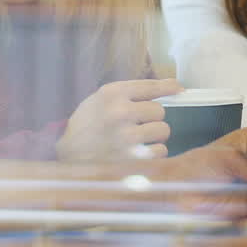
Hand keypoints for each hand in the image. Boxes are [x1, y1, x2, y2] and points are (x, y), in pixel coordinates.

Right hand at [56, 78, 180, 161]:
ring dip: (154, 136)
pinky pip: (161, 151)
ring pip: (163, 130)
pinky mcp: (132, 160)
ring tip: (137, 139)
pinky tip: (137, 153)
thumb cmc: (88, 125)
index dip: (169, 87)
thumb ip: (132, 92)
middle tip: (136, 124)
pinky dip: (153, 153)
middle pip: (160, 111)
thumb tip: (174, 86)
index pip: (151, 86)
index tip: (179, 89)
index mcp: (112, 94)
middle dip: (151, 118)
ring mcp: (126, 138)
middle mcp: (120, 113)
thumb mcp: (101, 99)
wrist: (67, 155)